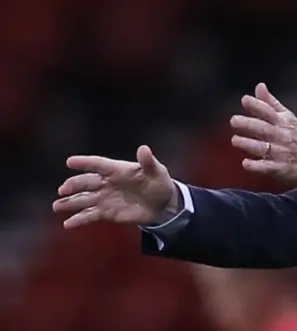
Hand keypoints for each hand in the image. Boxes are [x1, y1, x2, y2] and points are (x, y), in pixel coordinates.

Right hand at [52, 145, 176, 228]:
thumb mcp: (157, 171)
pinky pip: (90, 215)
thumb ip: (148, 162)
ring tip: (57, 206)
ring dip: (70, 202)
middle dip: (74, 185)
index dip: (85, 162)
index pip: (99, 164)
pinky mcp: (107, 212)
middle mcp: (108, 183)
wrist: (163, 204)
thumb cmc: (159, 183)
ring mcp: (105, 197)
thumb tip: (144, 148)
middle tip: (62, 190)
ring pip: (84, 199)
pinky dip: (79, 219)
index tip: (70, 161)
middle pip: (87, 182)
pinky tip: (68, 224)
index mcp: (118, 169)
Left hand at [230, 83, 296, 182]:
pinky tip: (246, 163)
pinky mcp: (282, 168)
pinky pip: (268, 167)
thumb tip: (259, 86)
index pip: (269, 112)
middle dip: (249, 124)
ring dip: (249, 144)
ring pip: (264, 148)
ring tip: (235, 140)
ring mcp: (282, 153)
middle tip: (234, 120)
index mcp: (283, 122)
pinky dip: (257, 166)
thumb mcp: (287, 117)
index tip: (244, 100)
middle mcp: (282, 136)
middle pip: (264, 129)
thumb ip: (270, 103)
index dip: (257, 105)